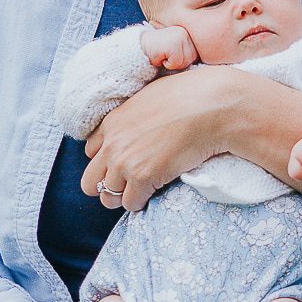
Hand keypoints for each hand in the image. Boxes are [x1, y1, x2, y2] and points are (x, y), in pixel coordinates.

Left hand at [82, 66, 240, 210]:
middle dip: (108, 185)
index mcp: (112, 122)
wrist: (210, 106)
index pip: (90, 153)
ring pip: (108, 198)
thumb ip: (136, 114)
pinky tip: (155, 192)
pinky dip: (142, 202)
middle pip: (90, 181)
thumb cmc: (189, 97)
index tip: (125, 163)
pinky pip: (131, 203)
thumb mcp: (150, 97)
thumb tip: (143, 120)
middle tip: (130, 184)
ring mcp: (125, 162)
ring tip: (144, 190)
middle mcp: (112, 144)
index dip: (107, 161)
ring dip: (125, 196)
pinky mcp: (142, 177)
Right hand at [139, 25, 197, 70]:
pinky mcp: (173, 44)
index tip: (171, 54)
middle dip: (179, 62)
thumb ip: (190, 53)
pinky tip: (160, 55)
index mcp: (189, 33)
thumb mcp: (177, 50)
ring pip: (185, 62)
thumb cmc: (159, 51)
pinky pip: (176, 63)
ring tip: (164, 54)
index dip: (183, 60)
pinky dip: (167, 64)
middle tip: (166, 54)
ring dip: (173, 64)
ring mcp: (180, 36)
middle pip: (192, 59)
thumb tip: (205, 66)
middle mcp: (186, 32)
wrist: (139, 46)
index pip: (197, 55)